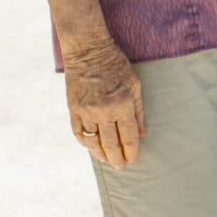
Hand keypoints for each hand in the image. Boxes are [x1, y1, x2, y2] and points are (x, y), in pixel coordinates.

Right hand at [64, 42, 144, 165]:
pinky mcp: (73, 109)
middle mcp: (104, 111)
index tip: (133, 159)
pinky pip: (79, 133)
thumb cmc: (115, 64)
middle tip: (121, 167)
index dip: (131, 151)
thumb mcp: (134, 83)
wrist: (87, 50)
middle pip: (111, 144)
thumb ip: (138, 110)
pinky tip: (91, 148)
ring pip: (93, 142)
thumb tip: (142, 133)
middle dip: (117, 158)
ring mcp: (86, 111)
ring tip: (107, 161)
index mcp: (122, 104)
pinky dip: (85, 143)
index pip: (128, 136)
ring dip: (101, 154)